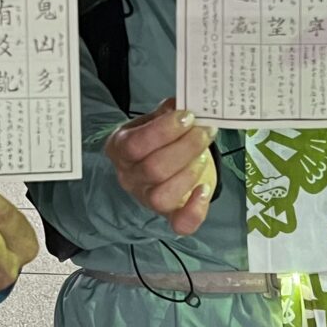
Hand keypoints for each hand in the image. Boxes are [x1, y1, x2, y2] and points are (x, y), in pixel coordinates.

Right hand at [102, 99, 216, 235]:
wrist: (163, 161)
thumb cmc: (159, 139)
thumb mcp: (157, 120)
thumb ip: (168, 112)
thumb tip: (183, 102)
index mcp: (120, 149)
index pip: (136, 144)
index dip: (164, 131)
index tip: (187, 116)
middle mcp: (129, 178)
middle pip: (153, 170)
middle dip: (185, 148)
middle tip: (205, 131)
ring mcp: (147, 199)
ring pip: (162, 197)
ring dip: (189, 173)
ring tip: (203, 156)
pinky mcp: (170, 215)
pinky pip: (179, 224)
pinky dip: (195, 210)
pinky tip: (204, 191)